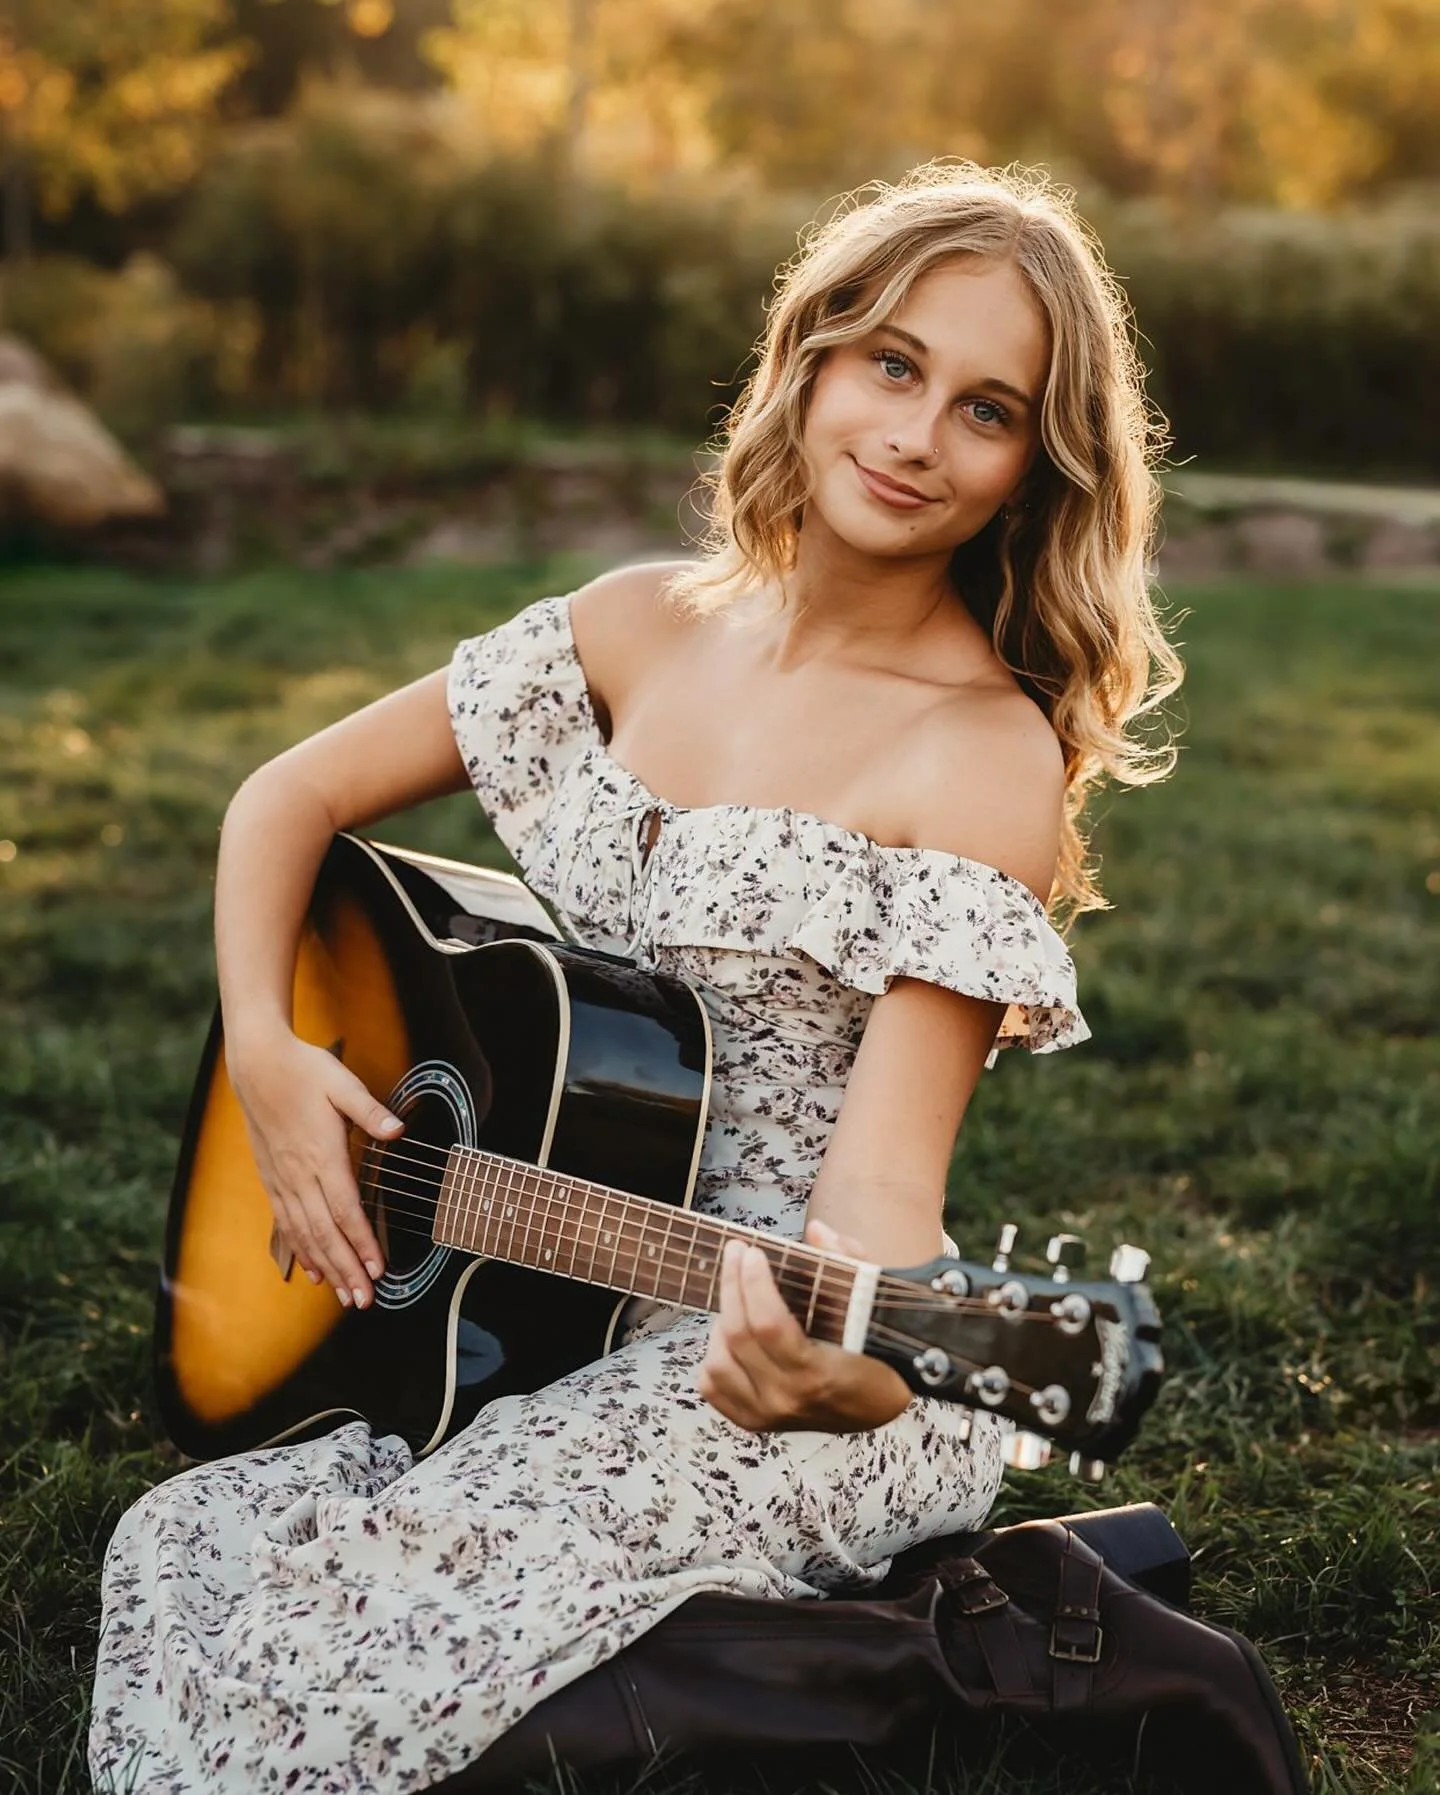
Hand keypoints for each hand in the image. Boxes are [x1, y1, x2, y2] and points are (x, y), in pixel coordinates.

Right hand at [227, 1028, 402, 1308]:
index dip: (361, 1243)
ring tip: (342, 1295)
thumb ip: (371, 1111)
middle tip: (363, 1301)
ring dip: (326, 1267)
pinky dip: (301, 1250)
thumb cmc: (305, 1070)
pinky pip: (286, 1223)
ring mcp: (282, 1179)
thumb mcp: (343, 1083)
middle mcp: (299, 1174)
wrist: (257, 1064)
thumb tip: (398, 1129)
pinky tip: (312, 1271)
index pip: (345, 1210)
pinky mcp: (271, 1179)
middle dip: (345, 1269)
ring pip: (304, 1234)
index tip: (376, 1270)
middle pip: (325, 1233)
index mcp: (321, 1154)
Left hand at [696, 1219, 913, 1432]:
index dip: (753, 1283)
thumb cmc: (877, 1354)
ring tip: (738, 1298)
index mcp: (818, 1373)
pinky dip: (714, 1356)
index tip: (751, 1251)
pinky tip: (732, 1335)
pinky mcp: (753, 1422)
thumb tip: (817, 1230)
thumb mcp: (873, 1304)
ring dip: (722, 1322)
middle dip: (731, 1284)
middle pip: (737, 1335)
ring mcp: (767, 1415)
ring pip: (717, 1362)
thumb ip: (848, 1262)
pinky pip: (713, 1387)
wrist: (878, 1409)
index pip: (768, 1324)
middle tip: (736, 1254)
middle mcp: (787, 1398)